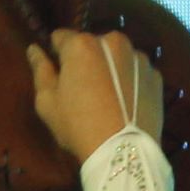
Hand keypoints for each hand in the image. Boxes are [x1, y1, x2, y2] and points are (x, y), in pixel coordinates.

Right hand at [25, 28, 164, 164]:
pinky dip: (130, 81)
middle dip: (86, 60)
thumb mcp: (47, 103)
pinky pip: (137, 72)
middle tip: (85, 89)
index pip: (61, 38)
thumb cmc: (78, 127)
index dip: (57, 55)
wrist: (122, 153)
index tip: (58, 74)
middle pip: (92, 45)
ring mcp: (138, 56)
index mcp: (81, 44)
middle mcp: (112, 40)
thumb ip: (40, 70)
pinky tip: (125, 103)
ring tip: (108, 97)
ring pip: (117, 56)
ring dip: (110, 68)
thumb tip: (34, 49)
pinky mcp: (155, 75)